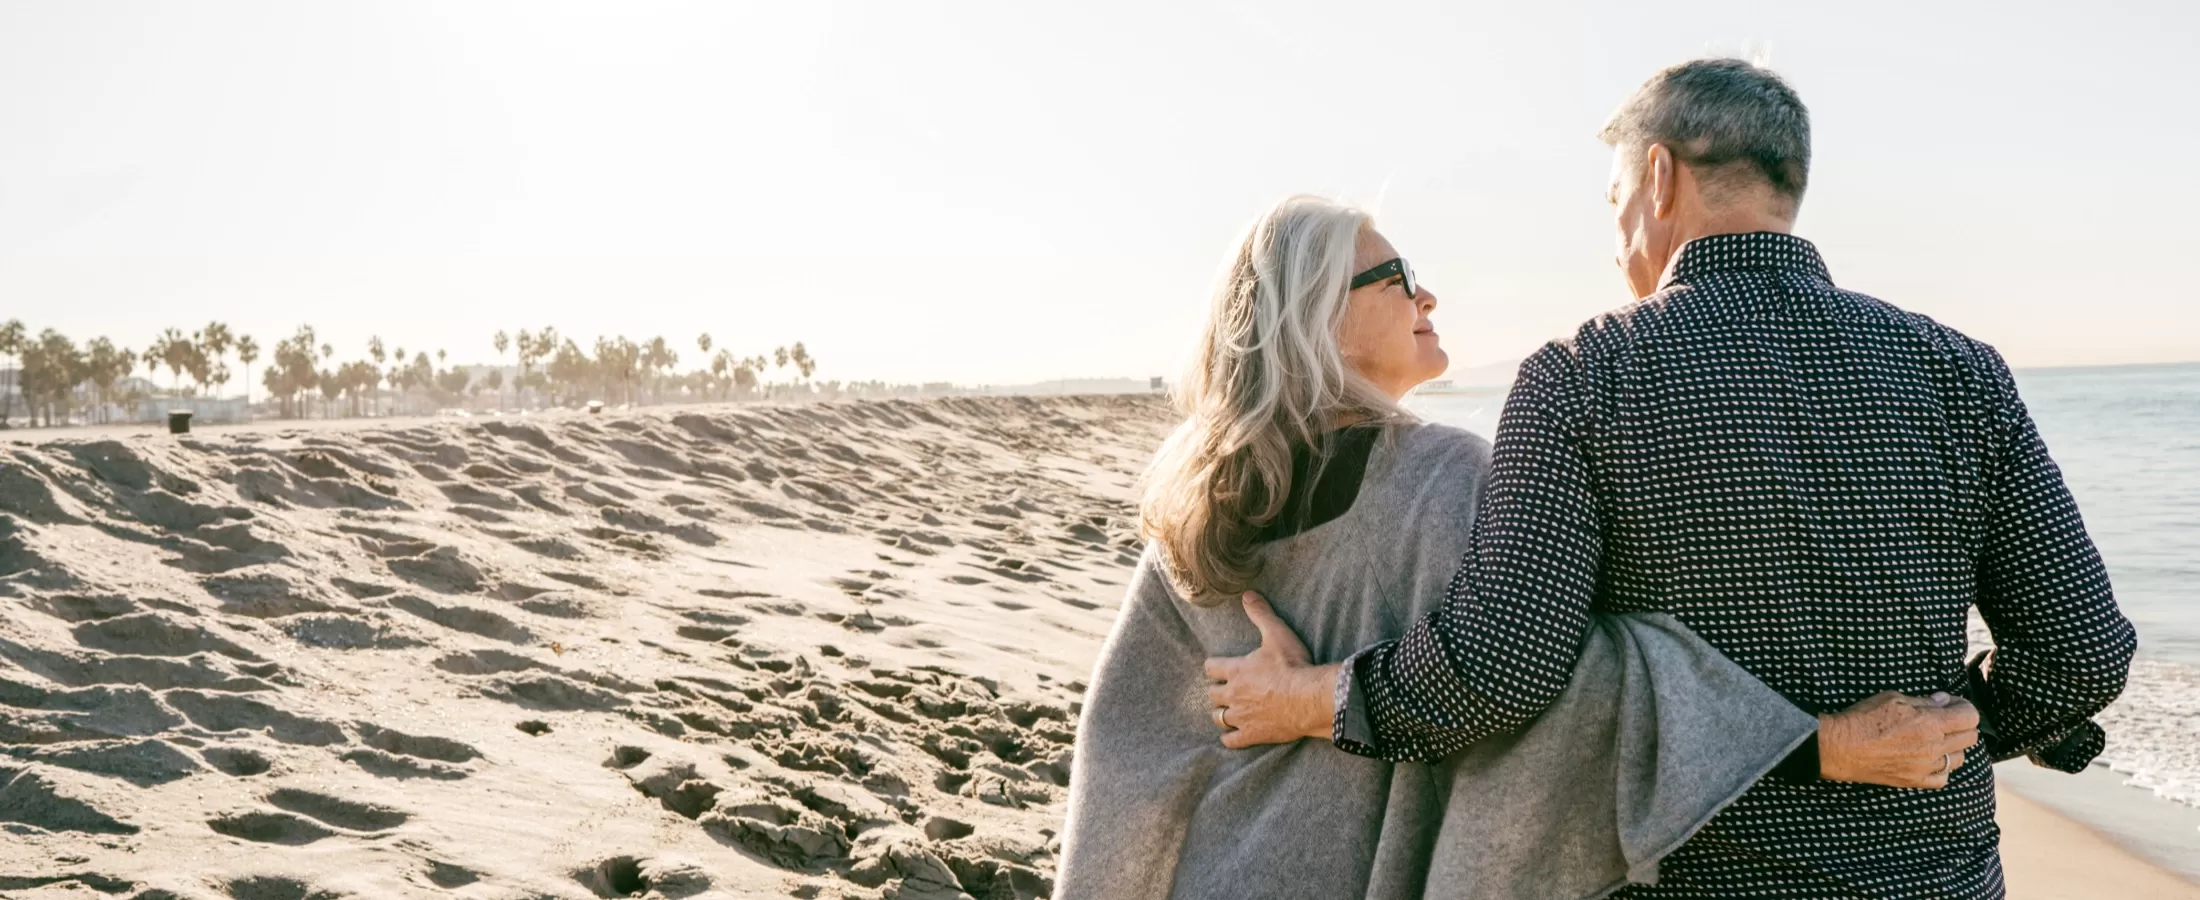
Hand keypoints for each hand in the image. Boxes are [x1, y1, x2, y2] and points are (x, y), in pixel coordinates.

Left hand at [1202, 592, 1338, 748]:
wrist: (1309, 698)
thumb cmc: (1293, 665)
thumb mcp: (1277, 634)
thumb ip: (1261, 614)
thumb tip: (1247, 594)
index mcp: (1236, 670)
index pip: (1211, 667)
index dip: (1213, 667)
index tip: (1217, 667)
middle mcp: (1233, 694)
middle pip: (1212, 695)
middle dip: (1217, 691)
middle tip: (1225, 690)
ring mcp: (1241, 717)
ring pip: (1218, 718)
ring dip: (1221, 714)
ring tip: (1227, 712)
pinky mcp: (1252, 735)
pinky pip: (1231, 741)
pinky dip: (1230, 739)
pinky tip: (1233, 737)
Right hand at [1818, 691, 1981, 788]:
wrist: (1841, 746)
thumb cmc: (1863, 718)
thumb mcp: (1893, 698)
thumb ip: (1923, 701)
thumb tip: (1943, 701)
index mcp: (1930, 723)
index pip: (1969, 716)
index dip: (1964, 706)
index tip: (1952, 704)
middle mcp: (1934, 746)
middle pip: (1970, 738)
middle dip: (1962, 725)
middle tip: (1946, 719)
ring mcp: (1926, 766)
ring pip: (1959, 759)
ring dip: (1953, 747)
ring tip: (1938, 739)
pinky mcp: (1915, 780)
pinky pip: (1942, 778)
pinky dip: (1942, 768)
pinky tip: (1930, 760)